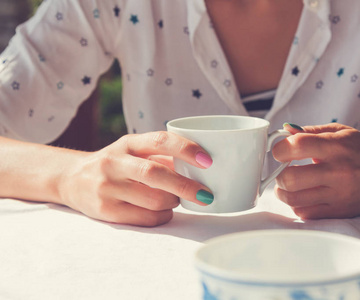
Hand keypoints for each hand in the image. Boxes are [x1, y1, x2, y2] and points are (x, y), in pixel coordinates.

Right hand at [58, 131, 212, 226]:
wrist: (72, 179)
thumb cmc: (116, 164)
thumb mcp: (133, 150)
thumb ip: (162, 156)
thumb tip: (201, 166)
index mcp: (128, 143)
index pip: (160, 140)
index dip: (186, 149)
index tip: (208, 161)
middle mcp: (115, 162)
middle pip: (156, 174)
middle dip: (186, 186)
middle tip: (206, 194)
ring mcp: (108, 187)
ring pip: (153, 200)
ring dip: (174, 202)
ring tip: (177, 200)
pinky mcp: (106, 211)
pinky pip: (145, 218)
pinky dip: (163, 216)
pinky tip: (164, 211)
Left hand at [272, 123, 359, 218]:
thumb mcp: (342, 132)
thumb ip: (311, 131)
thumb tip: (284, 131)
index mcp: (337, 147)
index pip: (296, 146)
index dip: (279, 148)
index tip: (280, 151)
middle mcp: (338, 172)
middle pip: (290, 178)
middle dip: (279, 174)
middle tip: (283, 171)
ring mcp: (339, 195)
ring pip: (294, 200)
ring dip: (283, 192)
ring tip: (288, 185)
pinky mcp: (341, 213)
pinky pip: (306, 214)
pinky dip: (297, 205)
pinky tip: (302, 196)